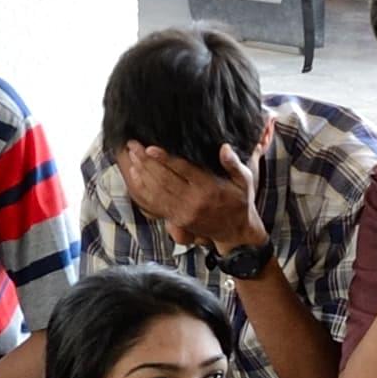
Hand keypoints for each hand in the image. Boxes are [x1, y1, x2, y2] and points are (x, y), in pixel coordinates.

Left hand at [139, 143, 264, 256]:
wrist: (236, 232)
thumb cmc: (240, 201)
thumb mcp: (245, 180)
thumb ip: (234, 164)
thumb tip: (224, 148)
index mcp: (209, 188)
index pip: (183, 170)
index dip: (165, 159)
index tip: (150, 148)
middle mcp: (193, 201)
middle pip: (164, 179)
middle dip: (146, 162)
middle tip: (133, 145)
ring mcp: (183, 212)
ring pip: (157, 191)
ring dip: (142, 173)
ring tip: (131, 156)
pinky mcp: (177, 219)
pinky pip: (155, 204)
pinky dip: (143, 189)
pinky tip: (135, 175)